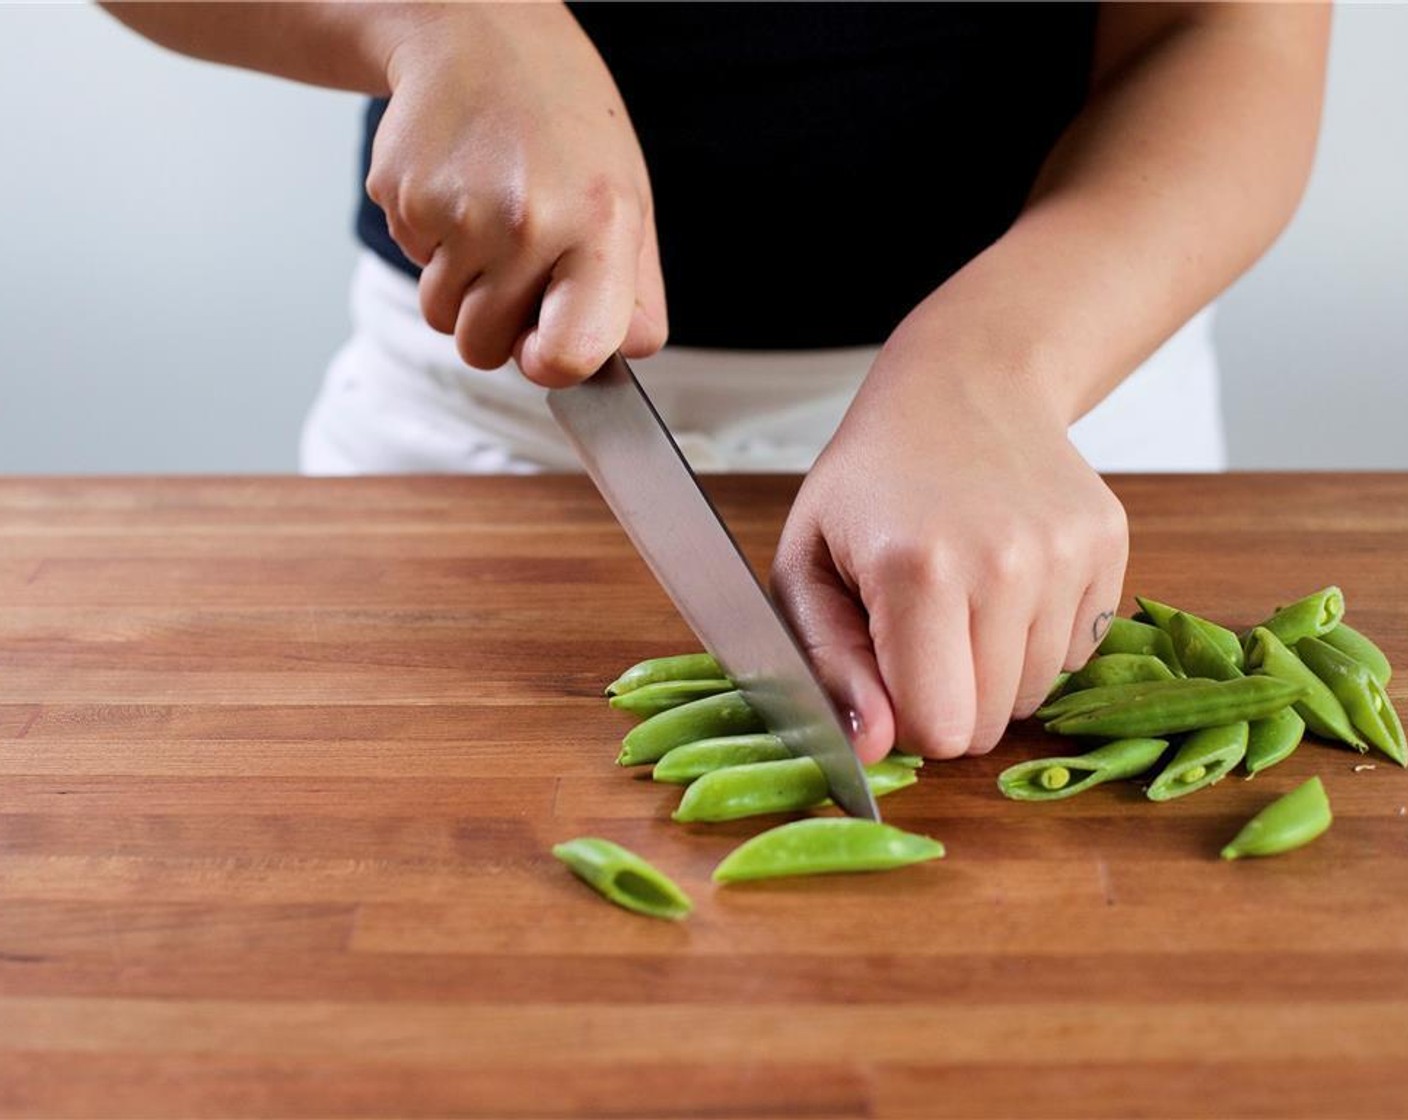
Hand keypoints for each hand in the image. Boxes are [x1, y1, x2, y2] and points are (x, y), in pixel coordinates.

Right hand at [364, 5, 666, 385]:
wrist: (479, 32)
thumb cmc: (565, 124)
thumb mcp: (627, 197)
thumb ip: (635, 291)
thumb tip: (623, 358)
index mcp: (598, 227)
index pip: (568, 355)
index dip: (551, 366)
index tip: (544, 349)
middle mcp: (526, 222)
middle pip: (485, 350)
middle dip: (494, 325)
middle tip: (515, 263)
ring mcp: (457, 210)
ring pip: (442, 317)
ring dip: (460, 287)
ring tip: (488, 218)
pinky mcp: (402, 195)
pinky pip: (413, 265)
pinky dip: (431, 243)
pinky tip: (457, 189)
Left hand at [771, 321, 1128, 762]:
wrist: (963, 387)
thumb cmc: (868, 485)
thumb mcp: (805, 568)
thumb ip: (829, 666)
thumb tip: (874, 748)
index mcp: (917, 571)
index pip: (939, 729)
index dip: (905, 718)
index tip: (887, 669)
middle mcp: (1006, 563)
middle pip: (989, 724)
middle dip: (948, 698)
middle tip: (919, 631)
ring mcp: (1067, 553)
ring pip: (1035, 694)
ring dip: (993, 669)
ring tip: (962, 598)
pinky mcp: (1108, 545)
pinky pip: (1076, 652)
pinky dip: (1037, 637)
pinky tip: (1006, 579)